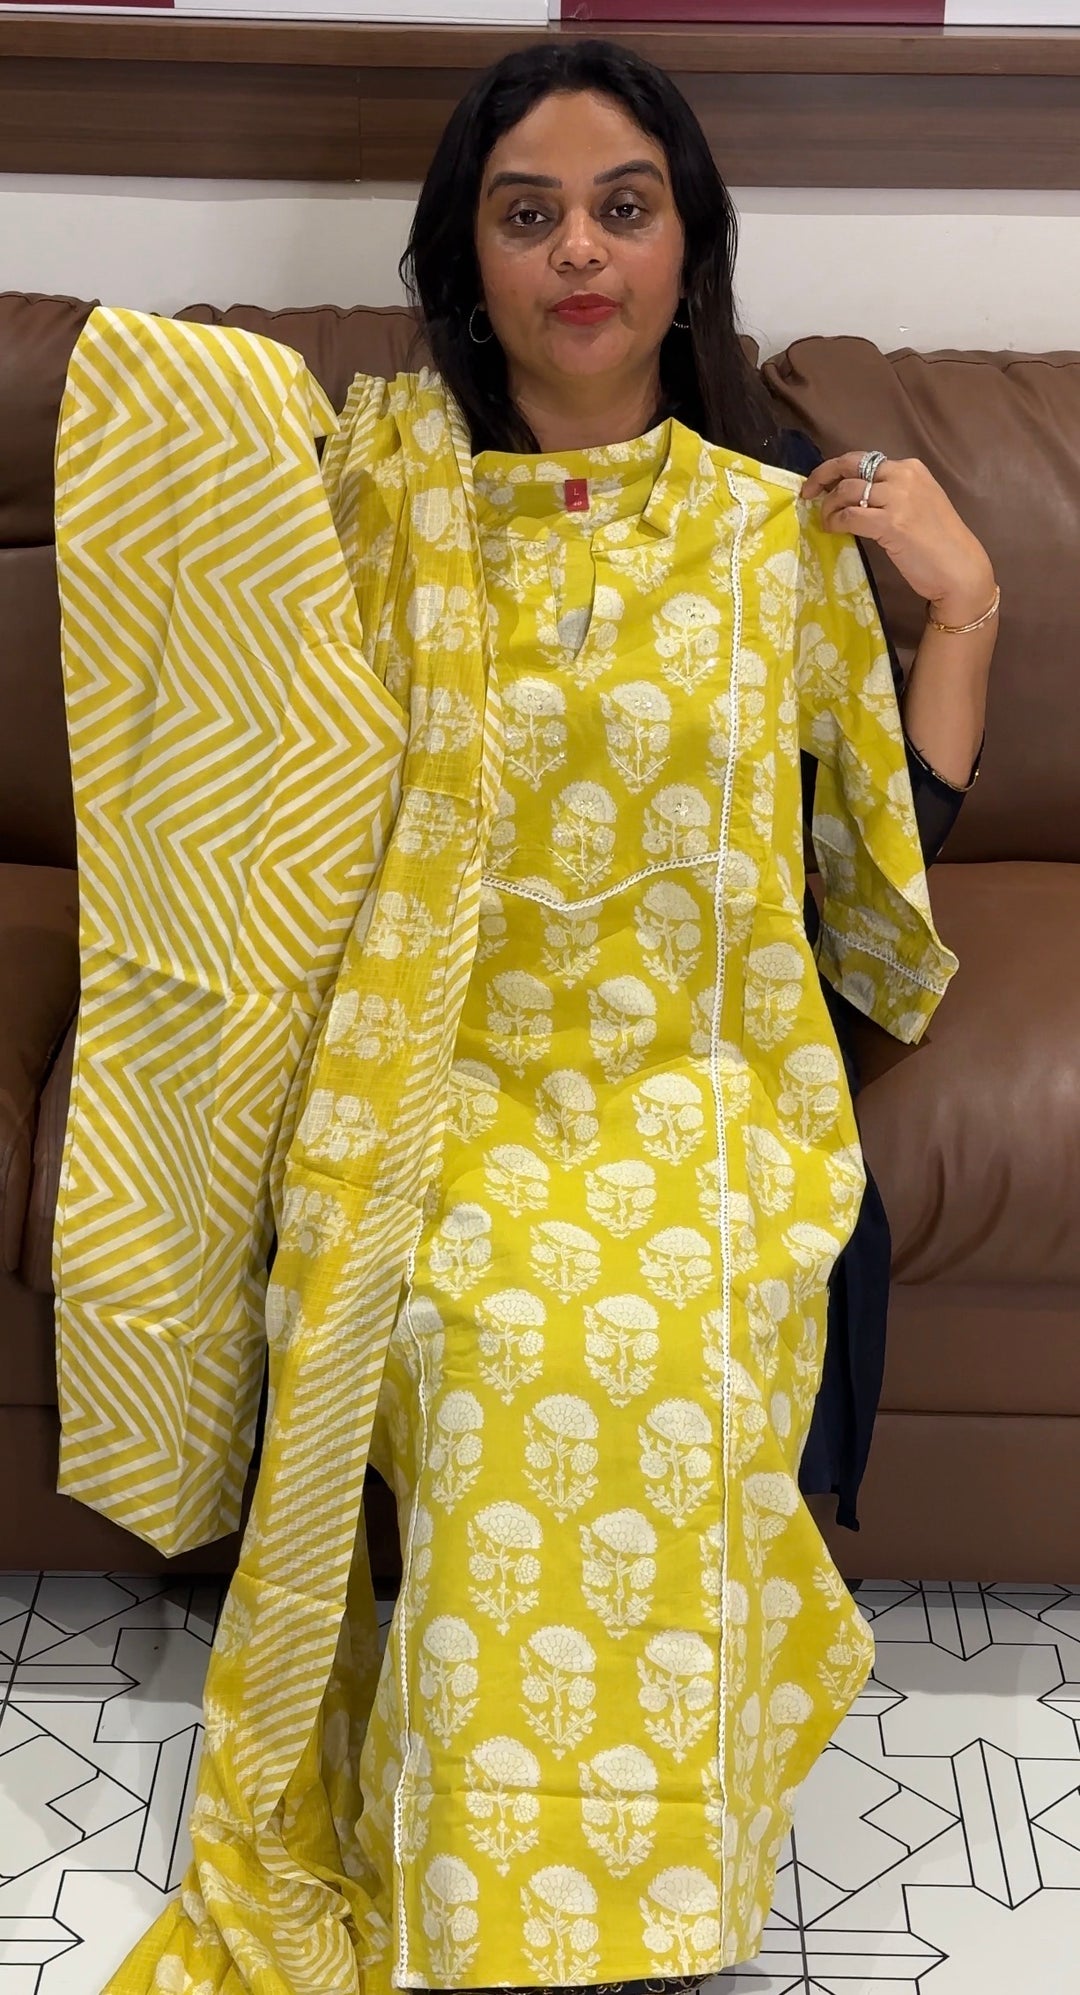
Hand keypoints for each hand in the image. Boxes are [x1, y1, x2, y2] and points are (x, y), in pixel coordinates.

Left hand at [801, 451, 995, 623]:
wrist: (960, 568)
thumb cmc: (939, 542)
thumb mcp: (918, 504)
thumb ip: (892, 494)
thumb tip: (855, 497)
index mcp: (911, 468)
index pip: (864, 459)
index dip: (837, 469)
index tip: (822, 483)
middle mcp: (903, 476)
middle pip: (850, 465)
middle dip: (822, 475)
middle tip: (808, 492)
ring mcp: (898, 498)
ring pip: (846, 491)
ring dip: (828, 507)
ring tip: (826, 521)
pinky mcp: (890, 523)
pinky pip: (849, 515)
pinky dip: (835, 522)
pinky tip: (833, 530)